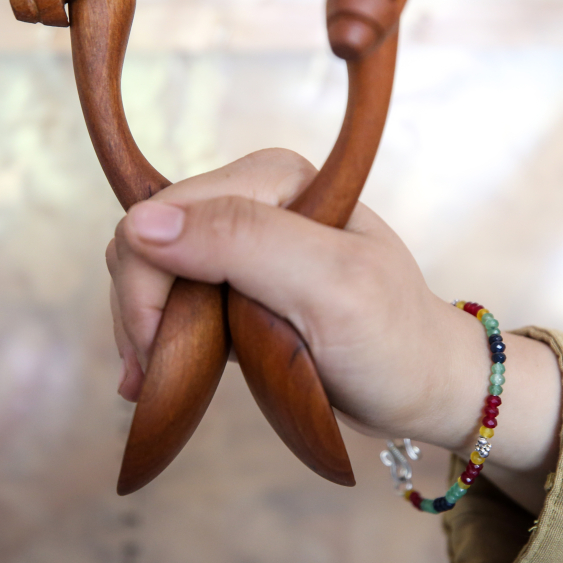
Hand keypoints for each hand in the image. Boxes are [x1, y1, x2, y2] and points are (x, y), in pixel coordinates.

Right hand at [106, 148, 561, 512]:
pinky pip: (172, 296)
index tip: (155, 350)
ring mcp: (243, 241)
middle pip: (150, 238)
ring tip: (154, 381)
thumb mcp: (328, 287)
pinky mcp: (237, 282)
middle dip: (140, 307)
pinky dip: (159, 335)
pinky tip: (159, 374)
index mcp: (277, 178)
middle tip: (149, 375)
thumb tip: (142, 222)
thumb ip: (242, 242)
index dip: (148, 280)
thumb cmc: (392, 337)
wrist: (421, 384)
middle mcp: (255, 197)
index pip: (170, 213)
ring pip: (152, 269)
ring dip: (144, 327)